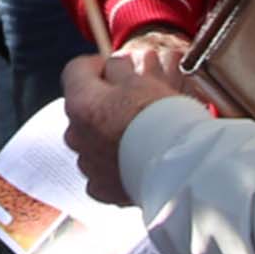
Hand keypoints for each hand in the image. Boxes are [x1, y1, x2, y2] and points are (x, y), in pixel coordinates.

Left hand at [62, 30, 200, 205]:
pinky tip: (135, 161)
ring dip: (107, 135)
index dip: (96, 65)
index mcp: (81, 103)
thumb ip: (120, 69)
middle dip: (103, 102)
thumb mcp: (141, 81)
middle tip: (132, 101)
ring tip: (138, 134)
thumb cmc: (160, 119)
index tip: (115, 67)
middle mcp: (76, 135)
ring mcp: (87, 164)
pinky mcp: (102, 189)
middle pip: (83, 109)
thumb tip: (114, 66)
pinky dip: (114, 165)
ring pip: (91, 141)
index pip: (75, 71)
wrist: (179, 167)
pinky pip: (102, 172)